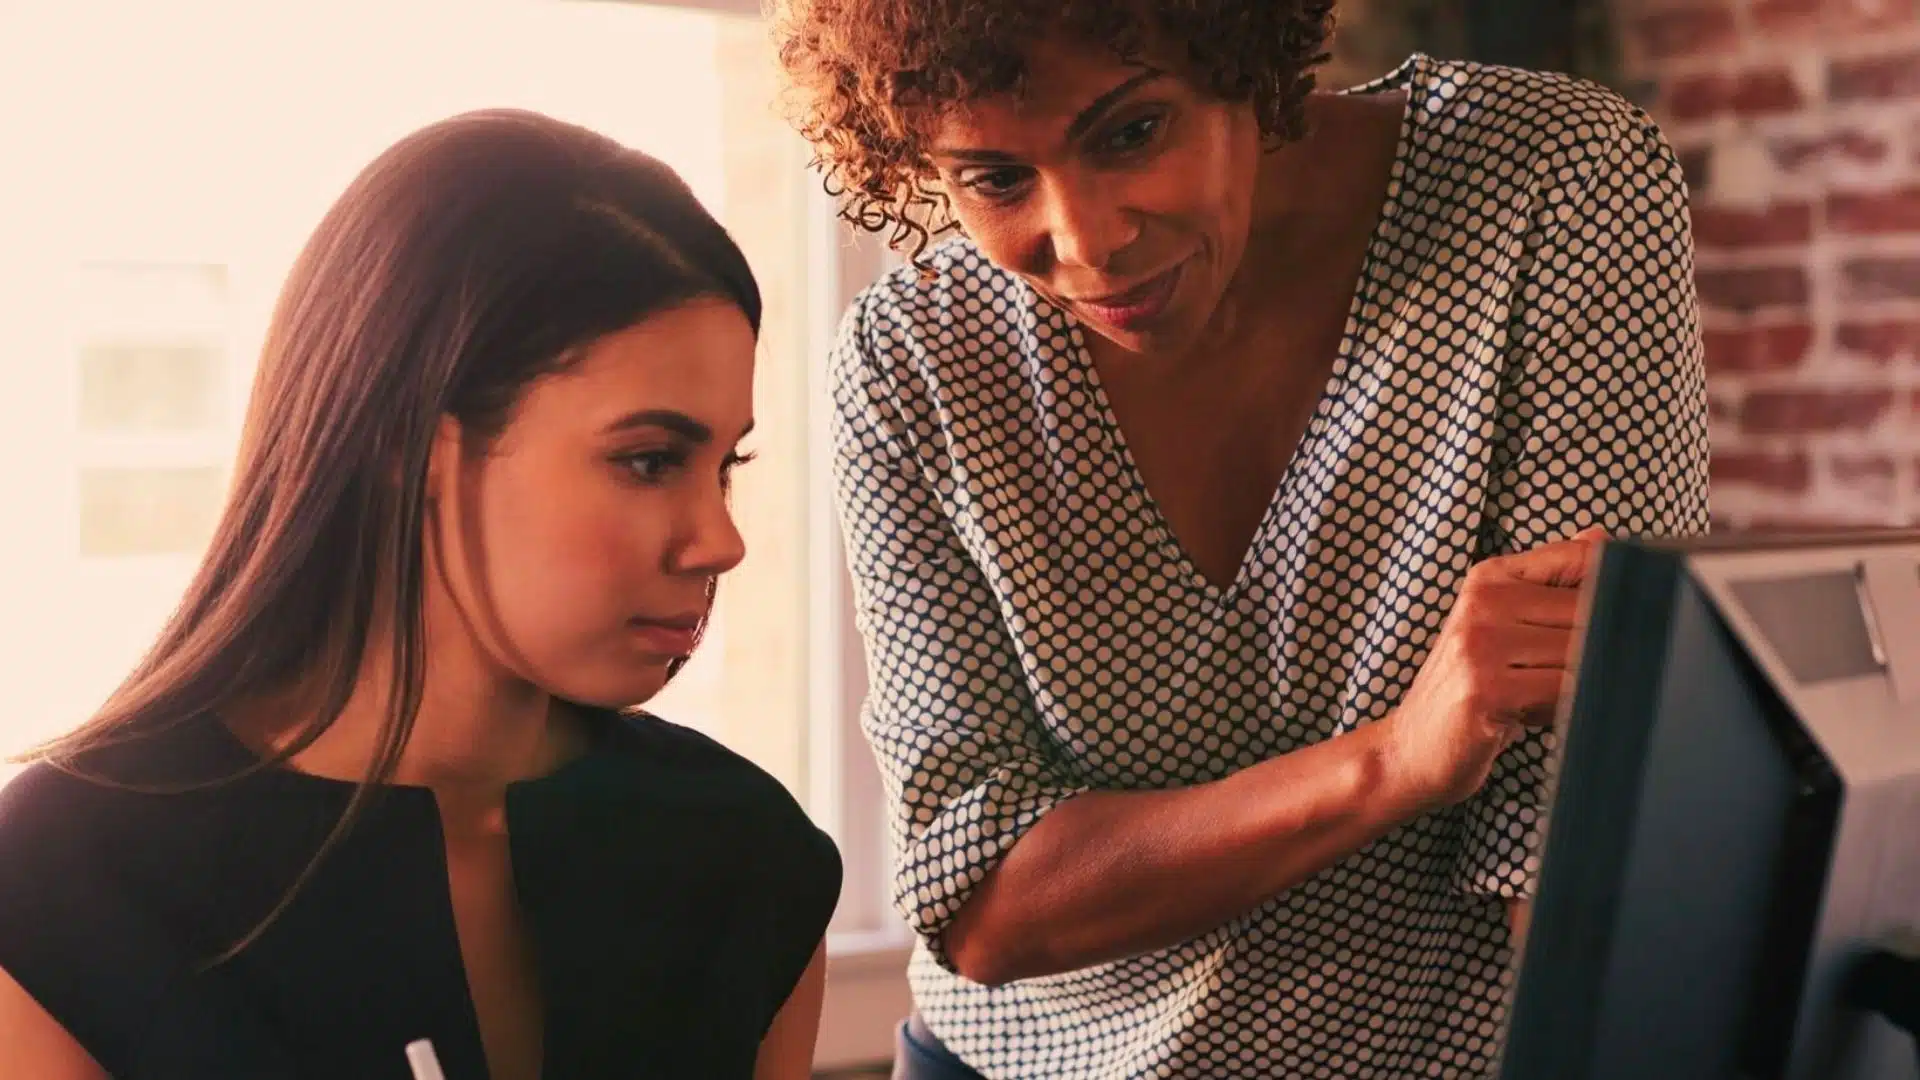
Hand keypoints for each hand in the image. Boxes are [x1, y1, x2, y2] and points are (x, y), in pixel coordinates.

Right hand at [1382, 528, 1606, 812]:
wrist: (1410, 749)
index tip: (1618, 622)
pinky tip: (1532, 717)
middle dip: (1598, 649)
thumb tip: (1600, 537)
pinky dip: (1564, 709)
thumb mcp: (1500, 627)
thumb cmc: (1466, 690)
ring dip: (1579, 684)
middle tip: (1566, 677)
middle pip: (1590, 612)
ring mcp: (1481, 645)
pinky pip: (1563, 692)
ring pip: (1581, 654)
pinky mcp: (1487, 689)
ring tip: (1541, 699)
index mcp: (1489, 578)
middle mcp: (1483, 603)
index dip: (1613, 592)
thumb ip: (1550, 584)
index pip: (1579, 560)